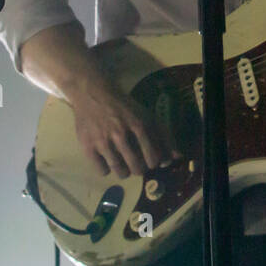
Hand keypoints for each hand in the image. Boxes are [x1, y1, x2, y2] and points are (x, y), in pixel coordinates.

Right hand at [66, 72, 180, 179]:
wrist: (93, 93)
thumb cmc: (123, 107)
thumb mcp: (146, 116)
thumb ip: (164, 136)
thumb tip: (178, 158)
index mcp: (139, 124)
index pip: (154, 158)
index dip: (153, 162)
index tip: (149, 159)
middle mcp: (121, 133)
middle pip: (137, 169)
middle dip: (139, 168)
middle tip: (135, 163)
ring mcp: (103, 140)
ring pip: (120, 172)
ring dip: (124, 171)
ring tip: (122, 162)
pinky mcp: (87, 146)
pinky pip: (102, 171)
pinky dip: (106, 169)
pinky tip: (107, 158)